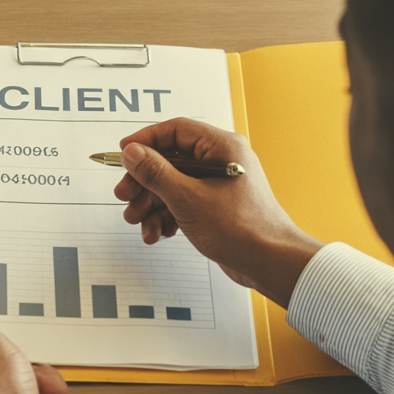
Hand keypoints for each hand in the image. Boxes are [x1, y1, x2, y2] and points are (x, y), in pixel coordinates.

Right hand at [113, 118, 322, 306]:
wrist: (269, 263)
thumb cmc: (244, 229)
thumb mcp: (188, 198)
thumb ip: (156, 173)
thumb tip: (133, 153)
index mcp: (222, 148)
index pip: (175, 130)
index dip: (145, 140)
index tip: (124, 154)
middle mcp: (221, 162)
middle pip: (169, 160)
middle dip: (143, 181)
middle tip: (125, 194)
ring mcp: (218, 185)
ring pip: (172, 185)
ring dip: (151, 203)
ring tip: (138, 220)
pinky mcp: (215, 206)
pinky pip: (182, 203)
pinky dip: (166, 216)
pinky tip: (158, 232)